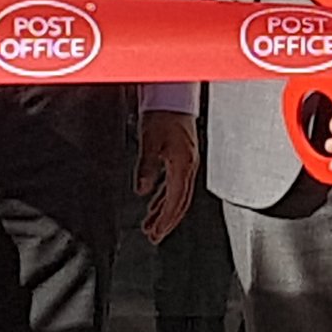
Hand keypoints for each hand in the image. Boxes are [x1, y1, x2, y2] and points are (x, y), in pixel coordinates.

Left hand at [135, 110, 199, 243]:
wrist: (173, 95)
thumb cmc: (163, 114)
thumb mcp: (150, 141)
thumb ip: (146, 167)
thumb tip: (142, 190)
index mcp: (184, 164)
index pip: (176, 200)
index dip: (166, 219)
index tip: (156, 233)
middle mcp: (189, 166)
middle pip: (180, 201)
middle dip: (167, 221)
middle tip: (155, 236)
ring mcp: (187, 161)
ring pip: (178, 194)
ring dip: (165, 211)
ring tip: (152, 225)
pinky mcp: (182, 156)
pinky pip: (176, 183)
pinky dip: (166, 197)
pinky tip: (156, 202)